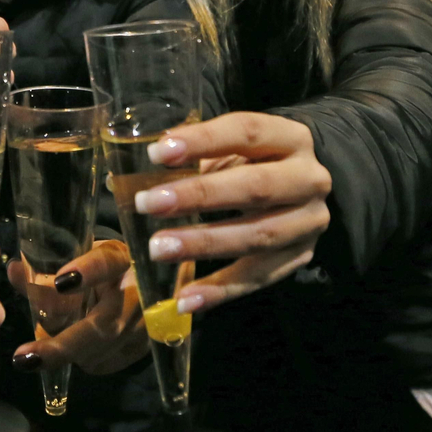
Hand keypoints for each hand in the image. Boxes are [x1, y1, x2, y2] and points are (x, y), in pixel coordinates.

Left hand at [7, 240, 146, 374]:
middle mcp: (139, 293)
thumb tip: (14, 270)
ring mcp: (145, 326)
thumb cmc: (102, 268)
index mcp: (123, 258)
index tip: (61, 281)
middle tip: (25, 357)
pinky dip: (78, 359)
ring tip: (37, 351)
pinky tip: (68, 347)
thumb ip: (47, 267)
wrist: (145, 286)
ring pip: (99, 350)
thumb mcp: (80, 259)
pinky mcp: (141, 349)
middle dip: (63, 345)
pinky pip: (102, 363)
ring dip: (64, 352)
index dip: (89, 271)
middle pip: (105, 325)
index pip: (109, 263)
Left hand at [133, 112, 331, 314]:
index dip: (203, 141)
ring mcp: (309, 222)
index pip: (246, 132)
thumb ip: (194, 159)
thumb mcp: (234, 149)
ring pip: (258, 236)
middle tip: (149, 204)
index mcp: (290, 138)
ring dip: (204, 244)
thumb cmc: (255, 162)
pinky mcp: (301, 258)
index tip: (158, 152)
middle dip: (199, 196)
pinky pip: (259, 278)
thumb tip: (122, 180)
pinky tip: (185, 299)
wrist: (307, 189)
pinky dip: (220, 290)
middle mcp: (309, 178)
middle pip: (255, 186)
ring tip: (158, 249)